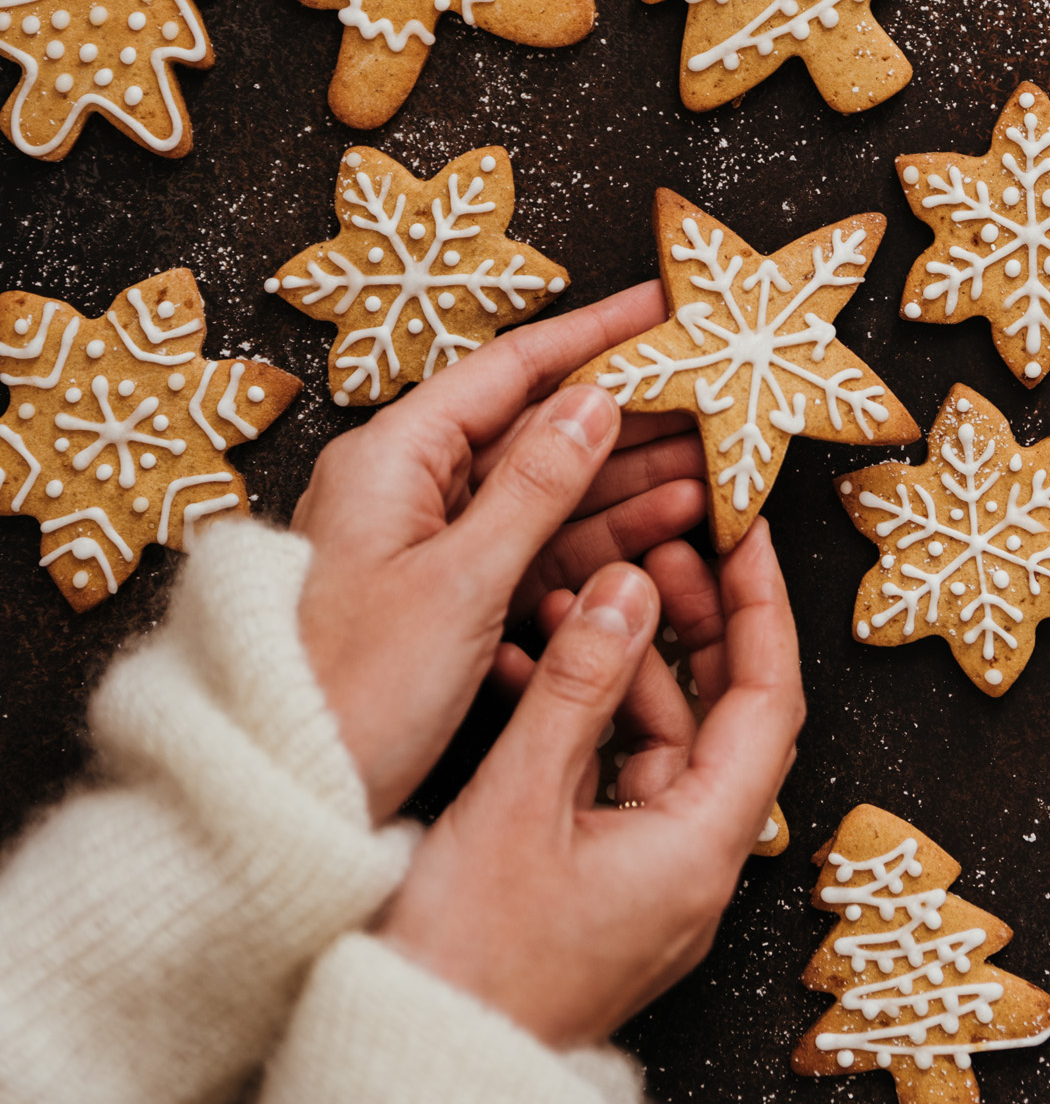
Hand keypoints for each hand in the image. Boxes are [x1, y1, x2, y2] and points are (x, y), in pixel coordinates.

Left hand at [293, 284, 706, 821]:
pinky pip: (536, 548)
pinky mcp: (446, 596)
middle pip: (537, 426)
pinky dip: (599, 539)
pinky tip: (663, 528)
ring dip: (627, 480)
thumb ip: (536, 485)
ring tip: (710, 466)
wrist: (284, 797)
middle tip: (711, 391)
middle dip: (629, 412)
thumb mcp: (460, 583)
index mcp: (394, 458)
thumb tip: (595, 399)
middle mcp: (408, 486)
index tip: (664, 306)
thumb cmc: (350, 692)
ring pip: (547, 491)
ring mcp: (429, 542)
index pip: (513, 369)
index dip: (596, 334)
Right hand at [380, 520, 804, 1047]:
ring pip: (661, 741)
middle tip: (662, 544)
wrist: (411, 1075)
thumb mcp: (520, 799)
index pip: (767, 701)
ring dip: (626, 664)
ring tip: (579, 588)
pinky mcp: (600, 888)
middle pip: (723, 716)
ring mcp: (647, 880)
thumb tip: (628, 590)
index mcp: (700, 849)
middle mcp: (691, 866)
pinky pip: (612, 778)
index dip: (759, 606)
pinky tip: (533, 664)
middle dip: (695, 622)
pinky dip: (584, 716)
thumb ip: (580, 686)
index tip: (742, 532)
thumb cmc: (463, 961)